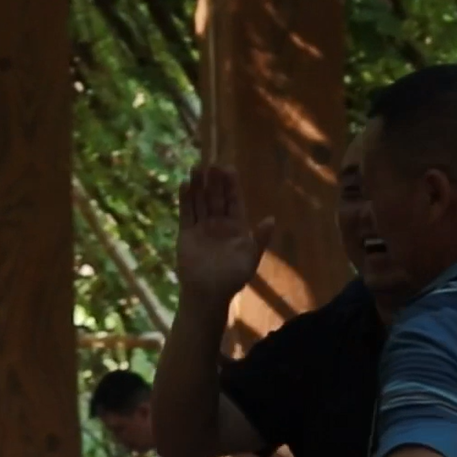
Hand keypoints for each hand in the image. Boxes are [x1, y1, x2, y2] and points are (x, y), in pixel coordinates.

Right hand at [177, 165, 276, 303]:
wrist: (208, 294)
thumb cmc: (232, 278)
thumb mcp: (250, 257)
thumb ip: (259, 238)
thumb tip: (271, 219)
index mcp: (235, 227)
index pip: (233, 201)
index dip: (231, 185)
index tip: (229, 168)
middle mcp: (218, 224)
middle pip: (216, 197)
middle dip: (214, 181)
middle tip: (212, 163)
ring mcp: (201, 228)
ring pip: (200, 201)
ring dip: (198, 185)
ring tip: (196, 167)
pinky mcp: (186, 234)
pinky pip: (186, 213)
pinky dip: (185, 199)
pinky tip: (185, 184)